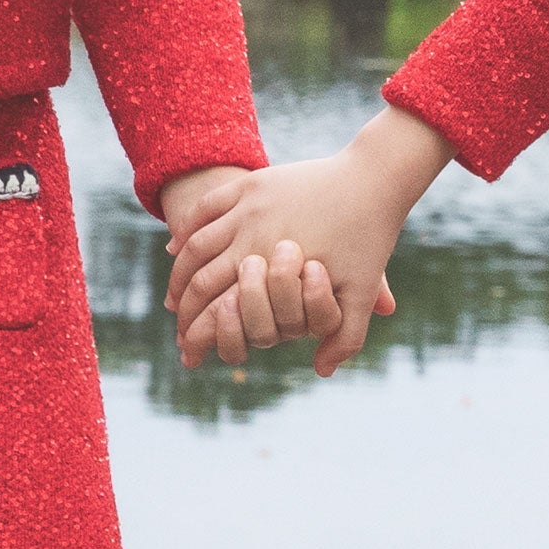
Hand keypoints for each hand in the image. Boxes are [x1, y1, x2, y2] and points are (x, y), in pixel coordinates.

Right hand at [165, 111, 448, 377]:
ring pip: (196, 242)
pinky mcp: (253, 183)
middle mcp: (252, 234)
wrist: (374, 178)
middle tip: (178, 325)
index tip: (188, 350)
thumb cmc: (370, 239)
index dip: (198, 331)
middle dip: (183, 306)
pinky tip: (177, 246)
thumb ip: (345, 337)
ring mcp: (249, 206)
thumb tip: (321, 371)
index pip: (218, 304)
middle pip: (199, 276)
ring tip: (174, 294)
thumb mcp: (362, 291)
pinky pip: (207, 207)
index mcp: (273, 265)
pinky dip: (186, 229)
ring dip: (179, 272)